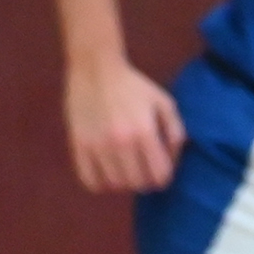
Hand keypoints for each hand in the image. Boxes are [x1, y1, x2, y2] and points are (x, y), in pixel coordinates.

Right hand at [65, 58, 185, 192]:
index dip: (164, 178)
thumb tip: (173, 161)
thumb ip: (175, 132)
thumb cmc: (134, 86)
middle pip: (137, 183)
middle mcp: (120, 142)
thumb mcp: (165, 103)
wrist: (96, 69)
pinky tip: (106, 172)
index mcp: (145, 132)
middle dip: (145, 181)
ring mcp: (97, 145)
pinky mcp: (78, 144)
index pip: (159, 175)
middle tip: (143, 171)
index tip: (161, 172)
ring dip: (123, 182)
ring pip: (114, 184)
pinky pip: (89, 179)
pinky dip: (100, 183)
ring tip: (125, 170)